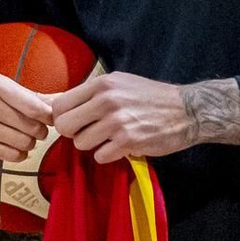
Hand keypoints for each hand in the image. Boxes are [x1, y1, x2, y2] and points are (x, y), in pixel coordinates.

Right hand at [0, 74, 51, 161]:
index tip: (49, 121)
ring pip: (22, 142)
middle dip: (39, 133)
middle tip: (35, 132)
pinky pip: (9, 155)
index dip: (48, 118)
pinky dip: (18, 155)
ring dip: (28, 145)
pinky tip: (15, 150)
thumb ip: (26, 96)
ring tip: (24, 140)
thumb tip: (60, 102)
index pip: (35, 105)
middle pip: (31, 126)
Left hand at [51, 70, 196, 161]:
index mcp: (101, 84)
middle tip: (90, 132)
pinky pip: (100, 156)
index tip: (75, 122)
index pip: (60, 104)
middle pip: (64, 126)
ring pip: (80, 143)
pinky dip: (109, 155)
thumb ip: (89, 94)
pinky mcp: (128, 142)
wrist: (187, 110)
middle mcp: (106, 100)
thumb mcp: (119, 84)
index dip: (63, 117)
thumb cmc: (150, 98)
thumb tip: (52, 103)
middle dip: (73, 133)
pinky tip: (122, 146)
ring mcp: (117, 122)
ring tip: (110, 138)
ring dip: (93, 145)